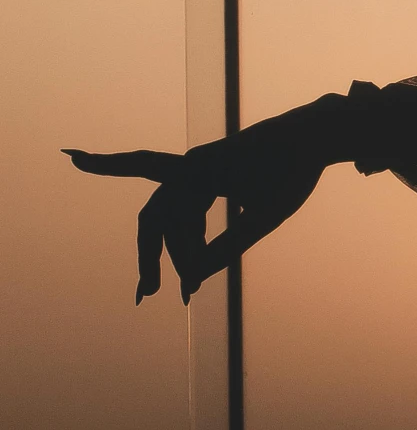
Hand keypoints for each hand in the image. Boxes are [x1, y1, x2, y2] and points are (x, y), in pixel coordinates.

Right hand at [64, 97, 347, 302]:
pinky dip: (188, 240)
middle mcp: (192, 167)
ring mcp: (199, 172)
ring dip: (173, 253)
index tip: (87, 183)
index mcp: (201, 169)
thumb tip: (198, 276)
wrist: (315, 134)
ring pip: (171, 217)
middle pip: (156, 217)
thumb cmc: (294, 170)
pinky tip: (193, 269)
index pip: (148, 186)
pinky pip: (187, 211)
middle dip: (150, 256)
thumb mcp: (269, 214)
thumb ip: (233, 243)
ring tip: (180, 293)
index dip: (118, 192)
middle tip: (146, 295)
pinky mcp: (210, 178)